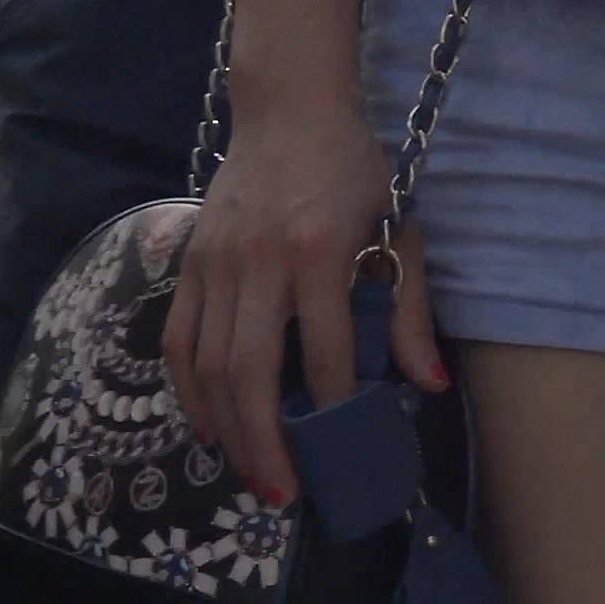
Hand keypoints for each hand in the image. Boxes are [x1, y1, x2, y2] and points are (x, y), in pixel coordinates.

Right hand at [162, 106, 440, 508]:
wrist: (288, 110)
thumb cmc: (354, 170)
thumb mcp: (399, 228)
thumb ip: (410, 309)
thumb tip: (425, 384)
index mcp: (321, 250)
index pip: (324, 348)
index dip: (332, 406)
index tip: (345, 445)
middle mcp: (262, 261)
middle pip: (250, 371)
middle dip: (265, 441)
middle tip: (283, 493)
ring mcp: (217, 262)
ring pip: (208, 364)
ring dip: (226, 428)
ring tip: (250, 473)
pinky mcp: (191, 262)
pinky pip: (179, 340)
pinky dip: (188, 391)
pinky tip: (208, 426)